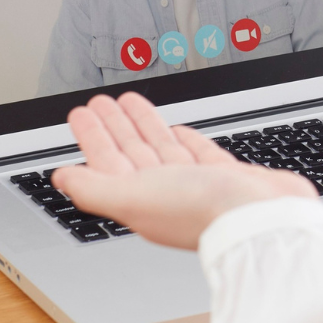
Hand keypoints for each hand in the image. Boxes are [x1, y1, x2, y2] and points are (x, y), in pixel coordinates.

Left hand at [51, 92, 317, 249]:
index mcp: (141, 198)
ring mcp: (197, 185)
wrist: (261, 219)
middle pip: (131, 152)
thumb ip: (94, 189)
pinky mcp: (226, 179)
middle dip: (114, 126)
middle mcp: (166, 192)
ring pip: (161, 148)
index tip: (82, 113)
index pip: (107, 161)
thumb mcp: (133, 198)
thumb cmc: (201, 212)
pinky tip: (177, 130)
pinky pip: (198, 154)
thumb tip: (61, 179)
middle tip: (100, 103)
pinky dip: (184, 140)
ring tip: (130, 102)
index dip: (92, 137)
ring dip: (143, 125)